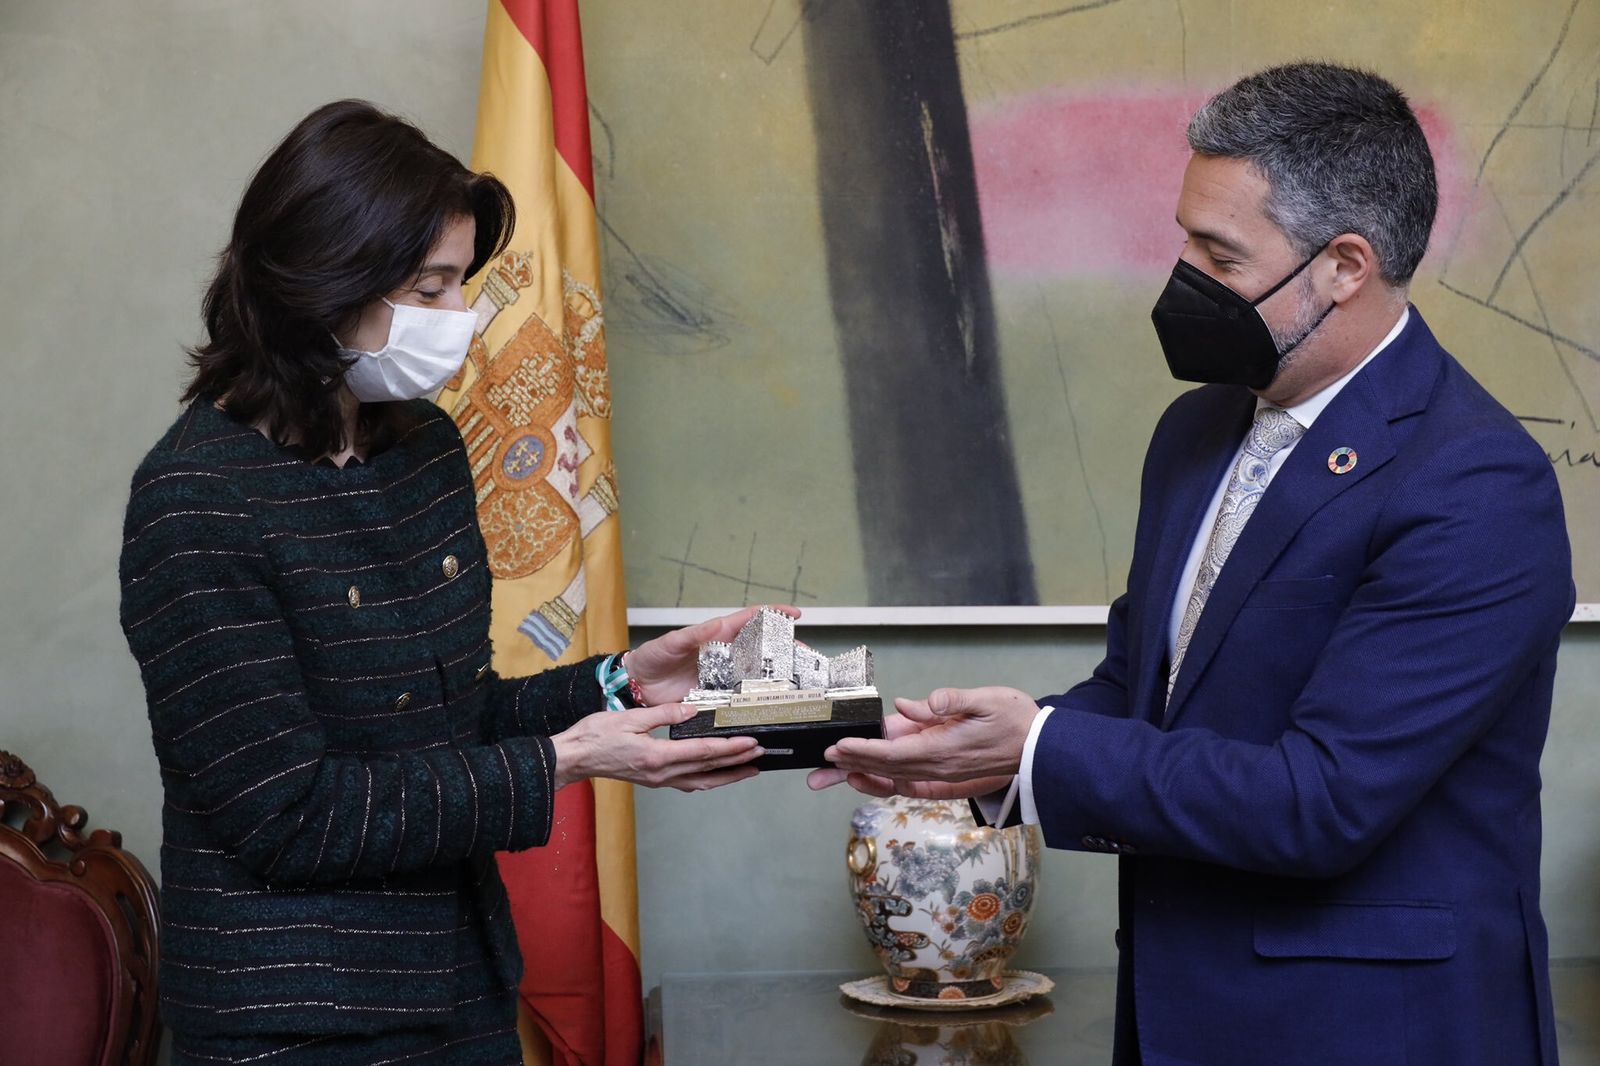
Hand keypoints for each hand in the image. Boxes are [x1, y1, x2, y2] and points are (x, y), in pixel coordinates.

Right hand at [551, 703, 763, 791]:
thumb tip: (693, 708)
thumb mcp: (630, 717)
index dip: (730, 748)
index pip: (703, 753)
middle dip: (738, 763)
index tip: (751, 743)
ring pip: (702, 782)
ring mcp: (659, 780)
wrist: (574, 757)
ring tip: (750, 769)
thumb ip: (664, 713)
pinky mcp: (655, 780)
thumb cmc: (596, 735)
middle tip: (761, 755)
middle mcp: (662, 773)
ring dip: (728, 776)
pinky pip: (689, 783)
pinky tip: (718, 775)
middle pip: (709, 770)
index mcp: (657, 756)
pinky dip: (709, 779)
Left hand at [623, 604, 800, 705]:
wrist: (639, 686)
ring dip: (777, 679)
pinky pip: (741, 699)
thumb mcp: (672, 643)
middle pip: (762, 650)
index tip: (794, 614)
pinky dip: (756, 702)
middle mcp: (726, 656)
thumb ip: (694, 635)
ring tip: (799, 683)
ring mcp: (724, 678)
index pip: (750, 620)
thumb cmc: (654, 657)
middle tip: (806, 657)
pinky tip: (771, 707)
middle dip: (786, 651)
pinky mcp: (718, 698)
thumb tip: (717, 624)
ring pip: (757, 676)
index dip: (773, 614)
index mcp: (718, 636)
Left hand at [812, 686, 1039, 786]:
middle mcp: (938, 767)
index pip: (894, 753)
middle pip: (885, 768)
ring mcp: (940, 772)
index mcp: (945, 749)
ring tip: (831, 773)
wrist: (1041, 748)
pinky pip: (906, 777)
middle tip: (819, 766)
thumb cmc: (1017, 720)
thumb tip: (913, 704)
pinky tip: (864, 772)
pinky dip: (881, 776)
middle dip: (850, 765)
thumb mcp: (987, 699)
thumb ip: (951, 701)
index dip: (863, 751)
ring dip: (860, 773)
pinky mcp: (943, 771)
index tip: (838, 748)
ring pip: (892, 776)